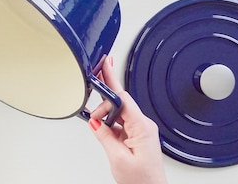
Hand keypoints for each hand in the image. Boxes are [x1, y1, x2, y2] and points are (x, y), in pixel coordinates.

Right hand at [89, 56, 167, 183]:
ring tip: (94, 120)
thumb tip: (95, 121)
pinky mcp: (137, 136)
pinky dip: (109, 122)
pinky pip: (120, 122)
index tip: (105, 66)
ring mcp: (140, 130)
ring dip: (105, 113)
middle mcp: (143, 125)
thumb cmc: (142, 181)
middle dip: (105, 97)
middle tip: (95, 83)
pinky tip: (101, 124)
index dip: (110, 83)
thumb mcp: (118, 158)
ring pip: (119, 112)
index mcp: (142, 127)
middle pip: (121, 102)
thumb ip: (104, 136)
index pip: (124, 98)